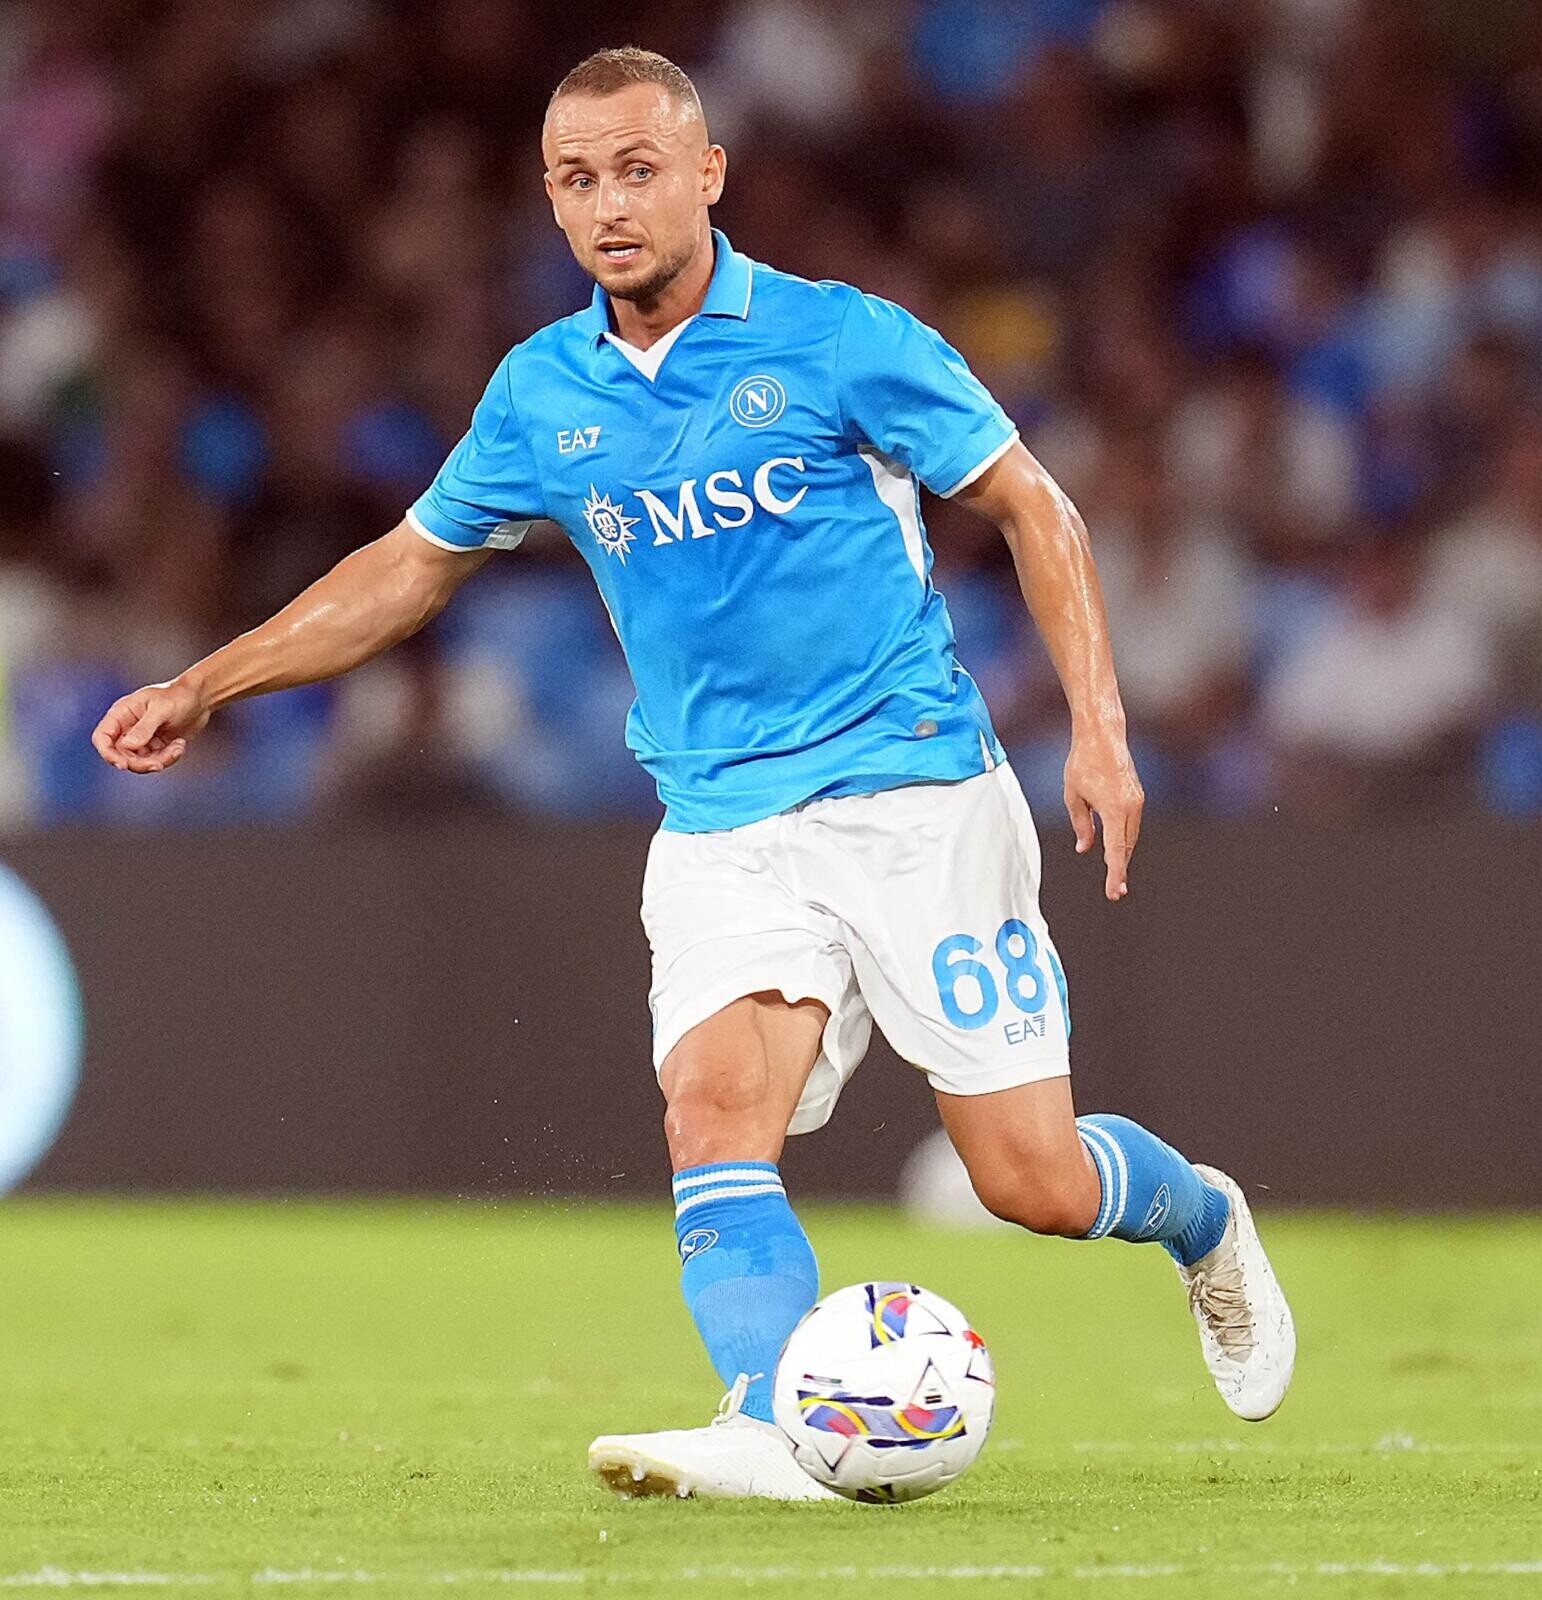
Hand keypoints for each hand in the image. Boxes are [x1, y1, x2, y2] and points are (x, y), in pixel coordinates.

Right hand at [91, 678, 212, 773]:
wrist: (200, 698)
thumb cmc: (178, 696)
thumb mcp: (161, 709)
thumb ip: (145, 728)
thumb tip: (128, 746)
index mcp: (121, 714)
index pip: (102, 737)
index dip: (107, 754)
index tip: (123, 765)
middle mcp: (127, 727)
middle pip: (121, 756)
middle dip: (141, 763)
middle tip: (160, 763)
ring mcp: (141, 738)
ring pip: (139, 762)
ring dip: (159, 761)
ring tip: (178, 747)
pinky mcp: (155, 746)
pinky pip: (155, 761)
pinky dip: (168, 758)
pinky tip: (180, 745)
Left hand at [1064, 729, 1143, 900]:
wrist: (1103, 736)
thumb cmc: (1083, 762)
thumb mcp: (1073, 797)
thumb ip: (1081, 826)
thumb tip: (1085, 849)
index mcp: (1114, 809)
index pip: (1116, 850)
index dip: (1115, 874)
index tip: (1115, 892)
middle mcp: (1131, 807)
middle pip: (1126, 847)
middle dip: (1121, 867)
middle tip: (1116, 890)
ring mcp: (1137, 801)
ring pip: (1131, 836)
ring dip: (1122, 852)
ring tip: (1114, 870)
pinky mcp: (1138, 795)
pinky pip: (1131, 823)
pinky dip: (1124, 837)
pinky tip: (1116, 844)